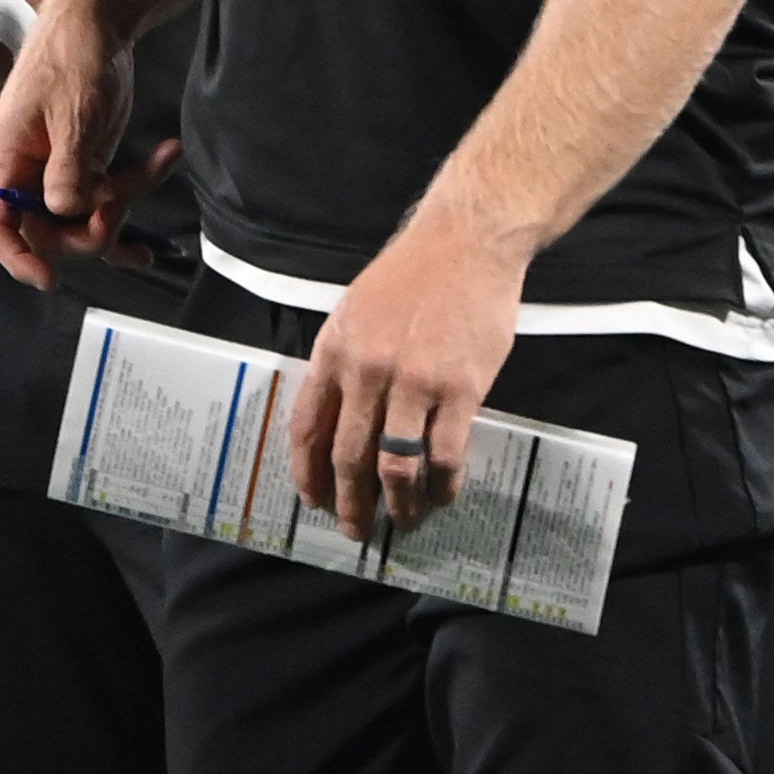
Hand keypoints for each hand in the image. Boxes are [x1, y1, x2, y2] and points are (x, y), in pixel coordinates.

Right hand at [0, 0, 166, 284]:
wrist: (95, 22)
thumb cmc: (69, 56)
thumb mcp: (71, 115)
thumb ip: (67, 169)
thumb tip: (66, 214)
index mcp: (3, 159)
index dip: (17, 257)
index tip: (47, 278)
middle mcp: (25, 172)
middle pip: (48, 233)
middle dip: (87, 229)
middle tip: (117, 204)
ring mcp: (58, 171)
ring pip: (84, 220)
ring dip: (121, 208)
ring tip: (152, 167)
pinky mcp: (87, 165)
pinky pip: (107, 198)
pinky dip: (136, 192)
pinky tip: (162, 165)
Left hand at [291, 207, 524, 540]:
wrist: (466, 243)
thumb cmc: (411, 275)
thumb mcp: (355, 311)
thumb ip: (342, 363)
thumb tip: (333, 418)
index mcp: (335, 351)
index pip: (307, 426)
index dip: (308, 472)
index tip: (314, 500)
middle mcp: (367, 371)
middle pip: (348, 456)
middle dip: (350, 503)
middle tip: (355, 530)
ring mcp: (414, 382)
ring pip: (396, 467)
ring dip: (399, 505)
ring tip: (404, 522)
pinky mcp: (460, 388)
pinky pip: (446, 455)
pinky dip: (444, 485)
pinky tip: (444, 495)